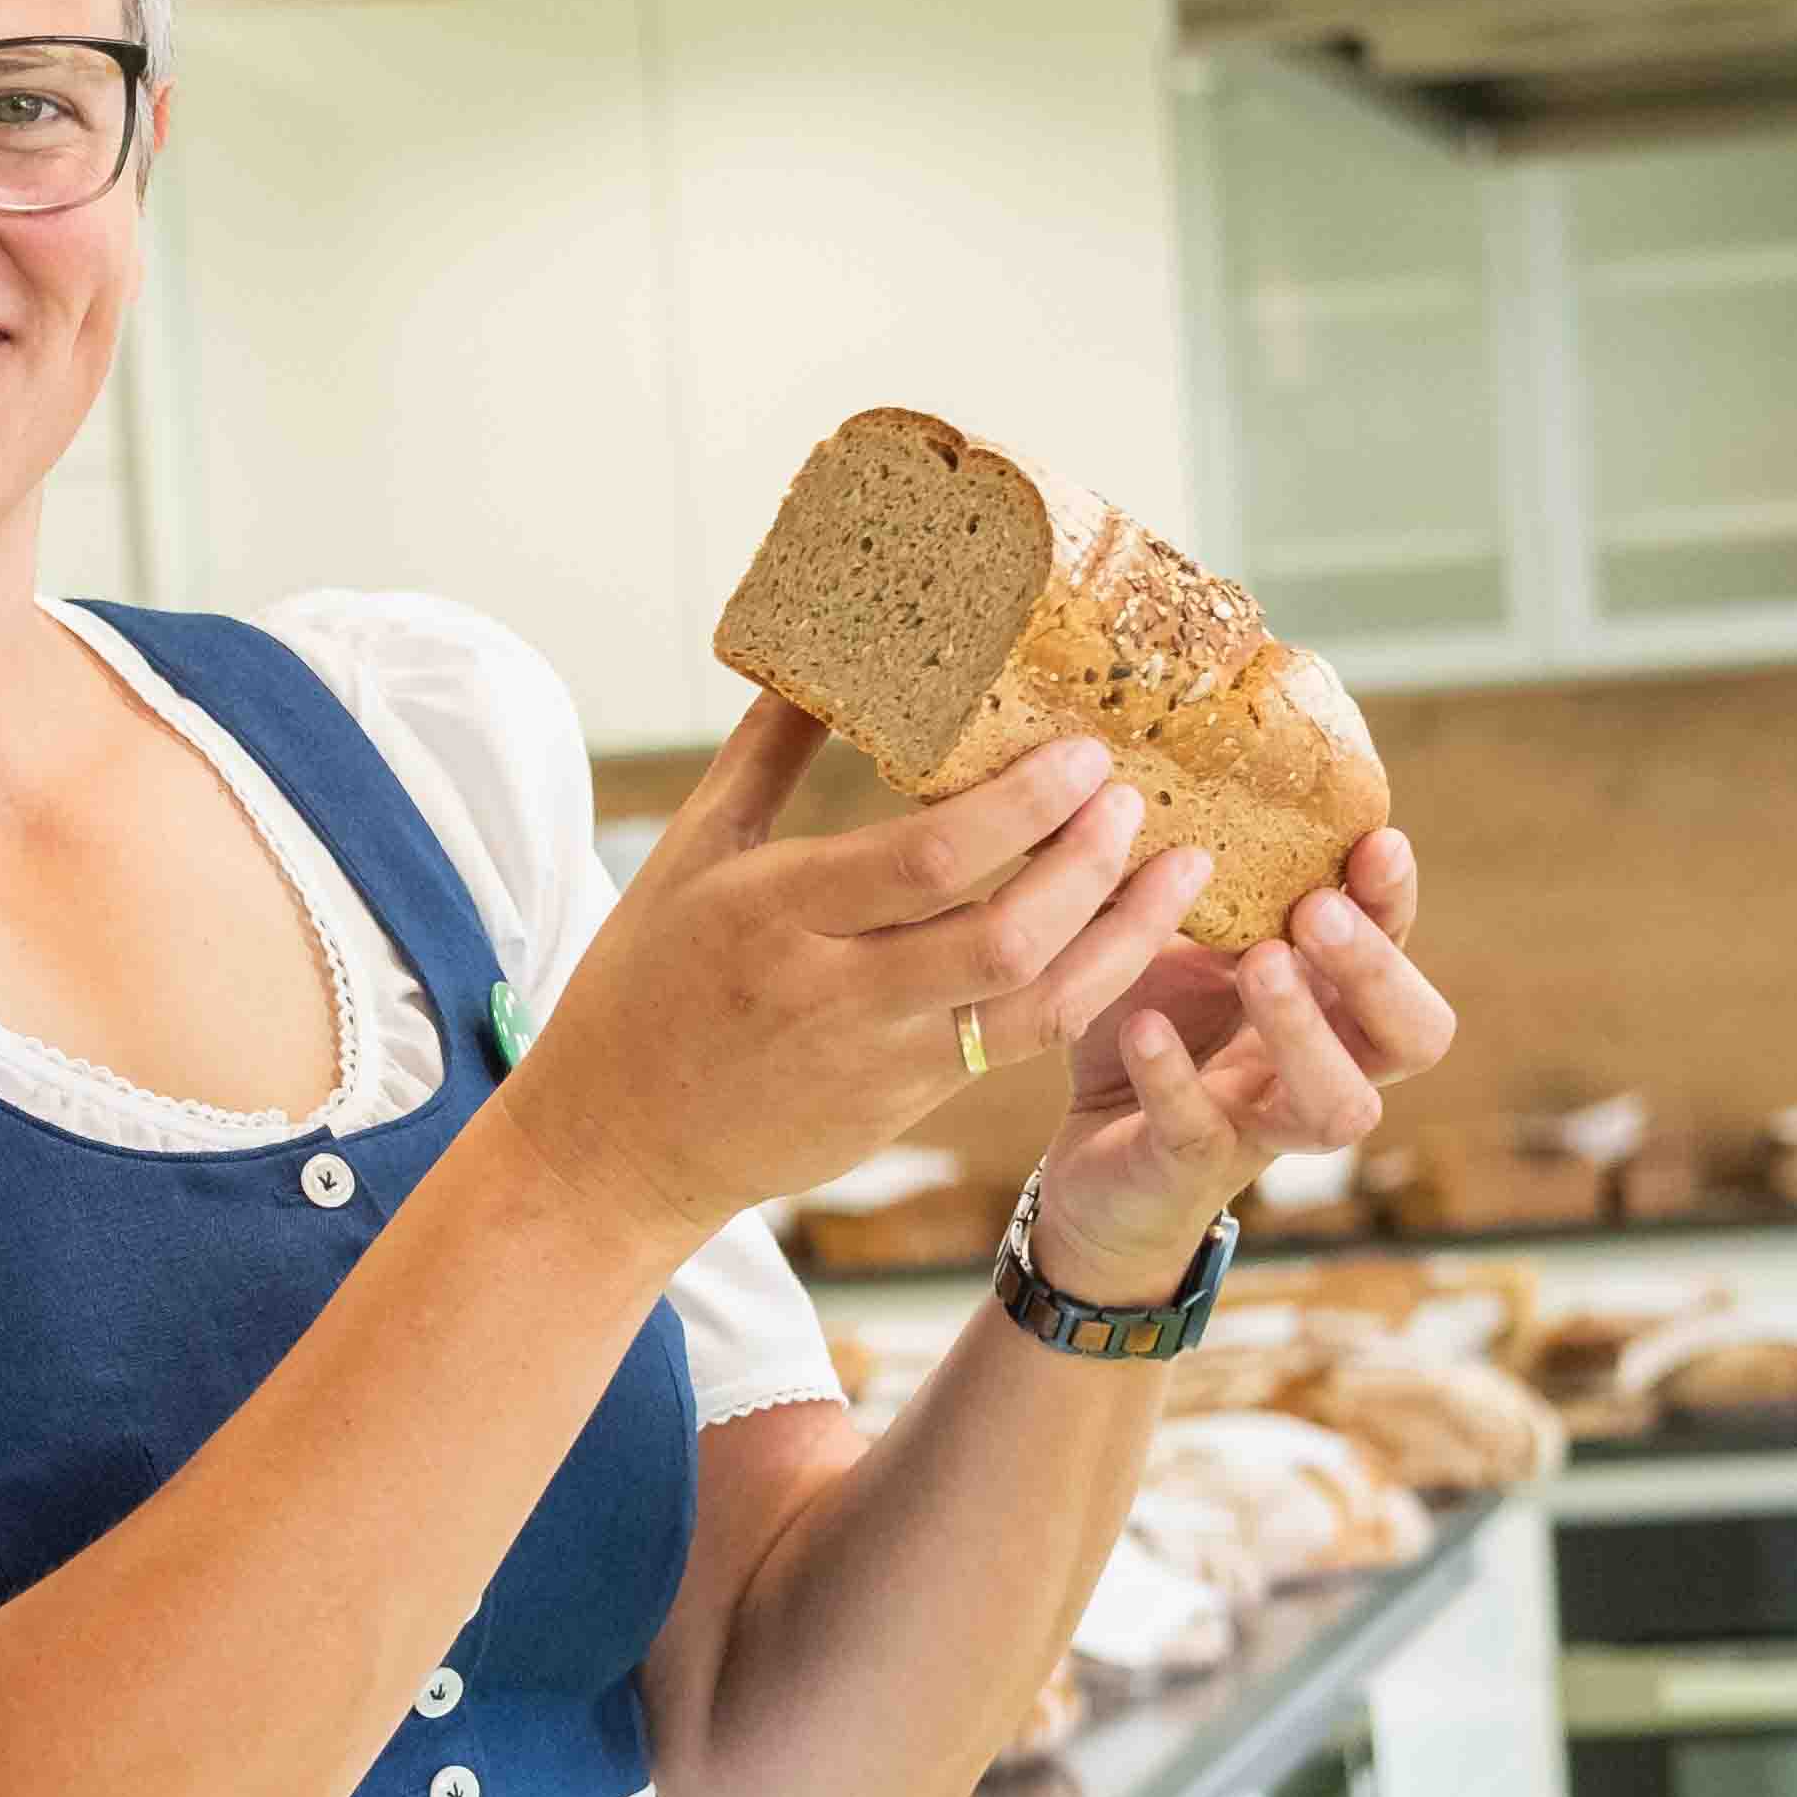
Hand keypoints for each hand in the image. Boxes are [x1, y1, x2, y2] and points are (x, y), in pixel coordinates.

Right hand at [503, 698, 1207, 1250]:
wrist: (617, 1146)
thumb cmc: (643, 984)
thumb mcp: (688, 855)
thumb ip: (767, 753)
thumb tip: (825, 650)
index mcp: (773, 915)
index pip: (923, 860)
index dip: (1021, 808)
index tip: (1082, 753)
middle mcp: (834, 993)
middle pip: (1001, 938)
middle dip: (1089, 865)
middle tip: (1134, 798)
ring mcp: (880, 1061)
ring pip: (1036, 1007)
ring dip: (1122, 935)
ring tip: (1179, 867)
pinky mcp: (907, 1106)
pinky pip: (1021, 1045)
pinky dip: (1089, 986)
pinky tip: (1129, 935)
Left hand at [1029, 833, 1459, 1301]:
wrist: (1090, 1142)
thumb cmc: (1152, 1021)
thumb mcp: (1165, 936)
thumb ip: (1187, 876)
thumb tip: (1163, 767)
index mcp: (1331, 997)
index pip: (1398, 944)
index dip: (1396, 899)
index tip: (1375, 841)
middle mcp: (1326, 1065)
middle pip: (1414, 1034)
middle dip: (1375, 968)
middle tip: (1315, 911)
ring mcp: (1266, 1124)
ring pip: (1340, 1106)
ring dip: (1305, 1033)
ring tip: (1257, 965)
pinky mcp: (1192, 1166)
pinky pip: (1200, 1129)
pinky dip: (1173, 1077)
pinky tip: (1142, 1029)